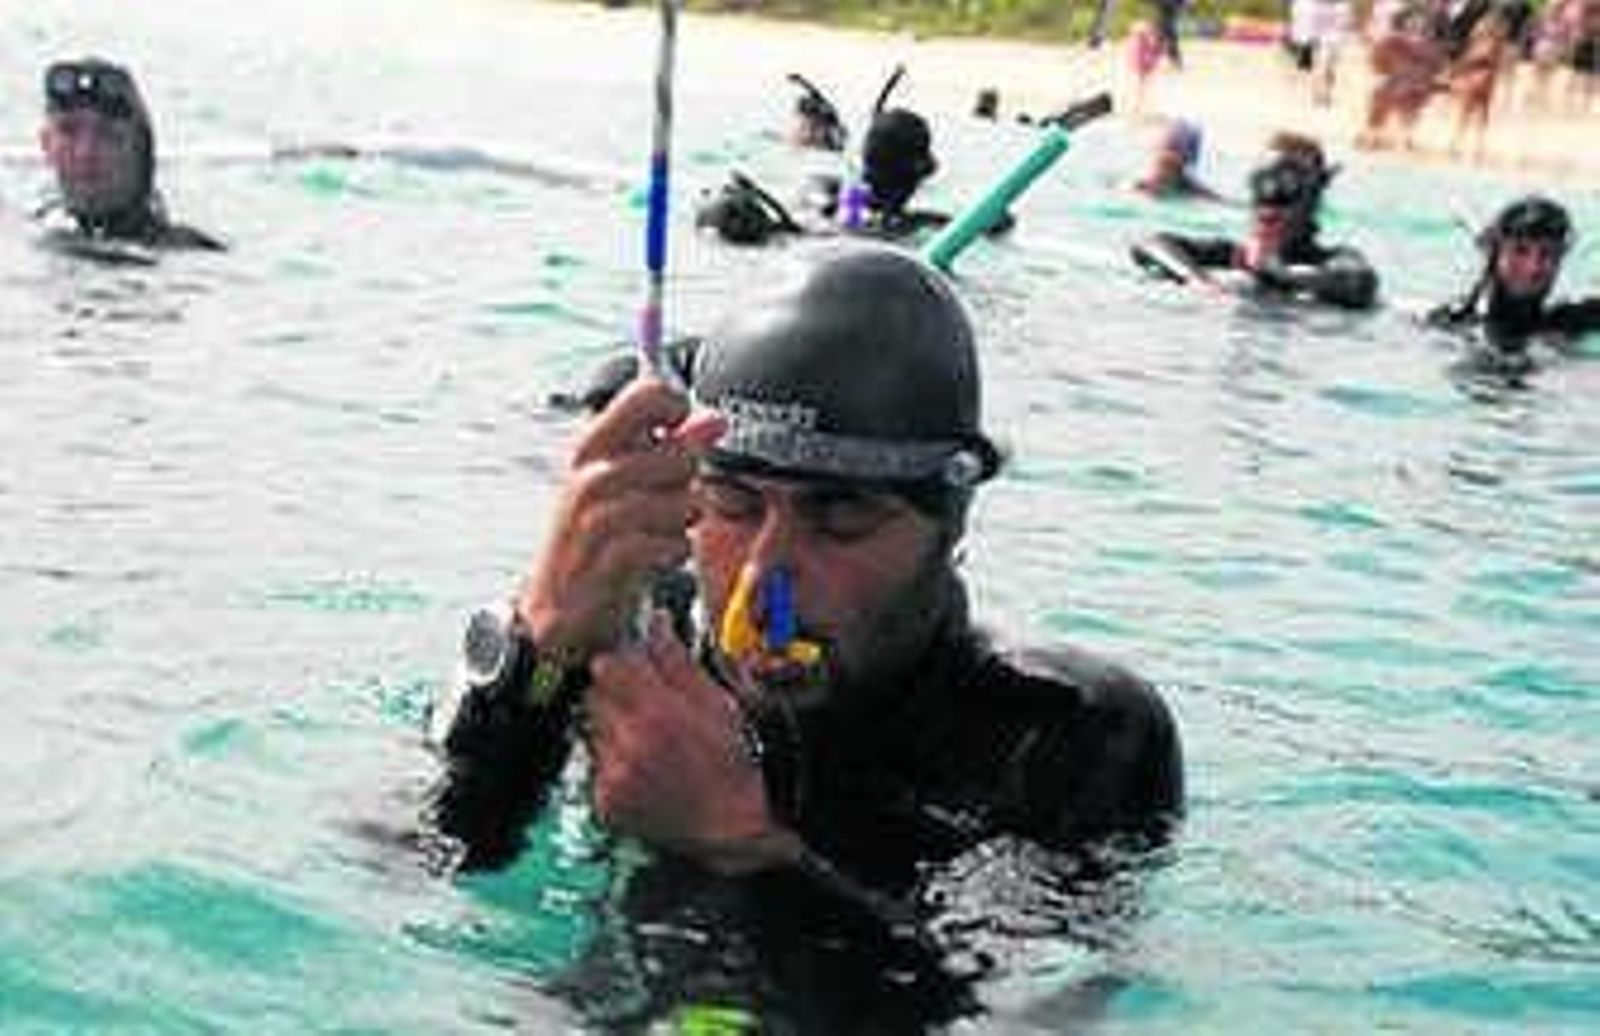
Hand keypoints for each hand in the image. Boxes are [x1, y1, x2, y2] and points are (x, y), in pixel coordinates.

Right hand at [517, 377, 723, 659]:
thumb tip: (714, 419)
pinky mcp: (603, 562)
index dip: (678, 409)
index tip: (675, 434)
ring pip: (676, 502)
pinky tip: (663, 553)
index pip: (648, 394)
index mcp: (596, 444)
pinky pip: (665, 545)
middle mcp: (590, 475)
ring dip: (683, 521)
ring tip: (667, 529)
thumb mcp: (634, 483)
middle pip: (677, 456)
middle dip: (688, 482)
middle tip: (670, 499)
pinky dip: (674, 550)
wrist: (560, 602)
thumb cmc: (603, 532)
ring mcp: (593, 519)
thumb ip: (674, 447)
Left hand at [586, 610, 801, 873]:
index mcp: (657, 714)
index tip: (636, 671)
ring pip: (592, 730)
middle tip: (645, 708)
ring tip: (647, 743)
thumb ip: (677, 662)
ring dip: (612, 729)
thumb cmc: (731, 763)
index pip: (608, 666)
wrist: (731, 825)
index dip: (622, 664)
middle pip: (594, 695)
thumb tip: (656, 621)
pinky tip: (643, 770)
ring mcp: (614, 777)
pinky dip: (613, 764)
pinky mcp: (606, 802)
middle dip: (615, 694)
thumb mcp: (715, 703)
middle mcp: (629, 746)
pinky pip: (594, 766)